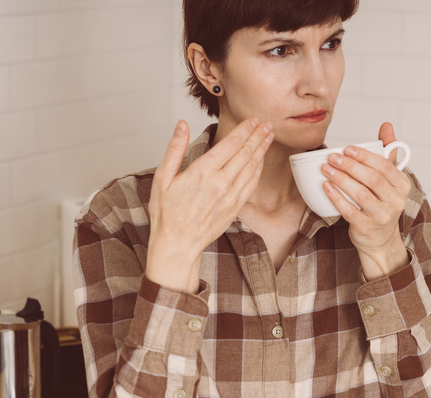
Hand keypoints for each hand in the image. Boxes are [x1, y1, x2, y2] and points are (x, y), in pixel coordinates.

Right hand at [146, 118, 273, 291]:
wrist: (177, 244)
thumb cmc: (167, 213)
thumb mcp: (162, 178)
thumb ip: (174, 149)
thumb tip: (181, 125)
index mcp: (202, 172)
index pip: (230, 144)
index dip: (244, 130)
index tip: (253, 120)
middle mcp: (220, 183)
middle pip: (245, 153)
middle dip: (258, 136)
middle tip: (267, 123)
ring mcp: (230, 196)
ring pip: (252, 167)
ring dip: (261, 150)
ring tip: (268, 136)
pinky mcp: (235, 207)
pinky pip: (251, 184)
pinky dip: (258, 169)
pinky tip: (260, 161)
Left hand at [321, 122, 410, 278]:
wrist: (380, 239)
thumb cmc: (382, 203)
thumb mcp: (389, 179)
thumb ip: (387, 152)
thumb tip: (387, 126)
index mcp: (403, 185)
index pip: (385, 166)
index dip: (365, 156)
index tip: (347, 149)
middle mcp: (396, 201)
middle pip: (372, 179)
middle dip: (350, 166)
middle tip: (332, 157)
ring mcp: (382, 216)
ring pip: (361, 194)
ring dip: (341, 179)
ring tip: (326, 169)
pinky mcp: (367, 227)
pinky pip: (350, 210)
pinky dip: (337, 197)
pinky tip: (326, 187)